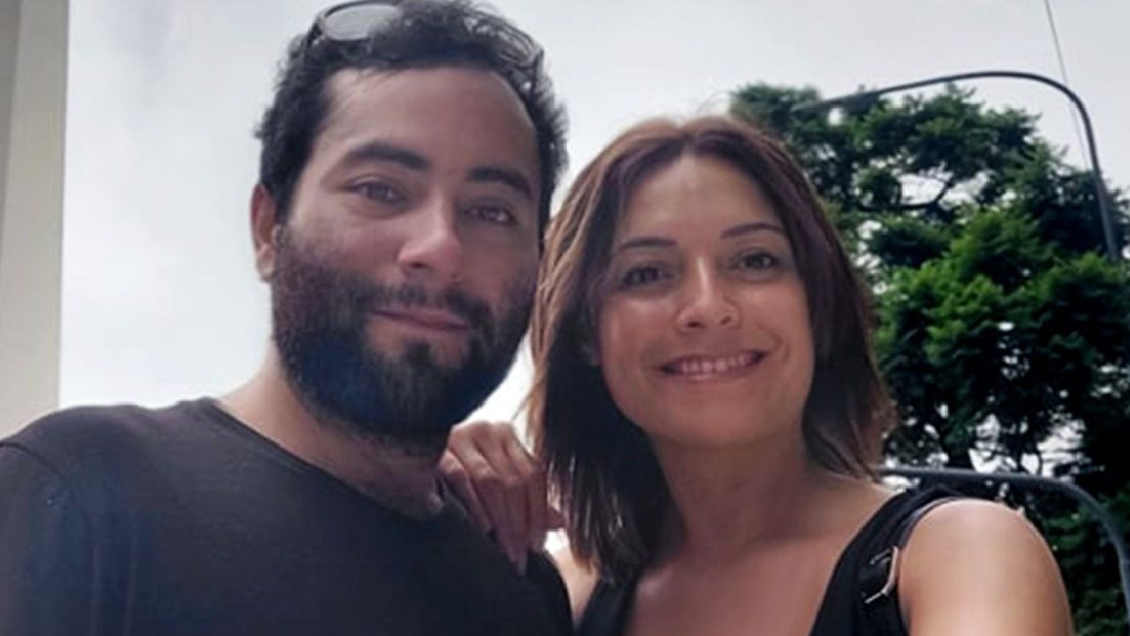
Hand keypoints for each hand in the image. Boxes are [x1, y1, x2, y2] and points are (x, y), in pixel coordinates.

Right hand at [440, 420, 562, 571]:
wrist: (405, 452)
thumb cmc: (459, 473)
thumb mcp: (497, 480)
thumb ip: (527, 501)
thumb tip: (561, 522)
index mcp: (506, 435)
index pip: (533, 474)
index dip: (538, 512)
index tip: (537, 546)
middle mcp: (487, 430)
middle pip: (514, 481)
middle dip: (519, 525)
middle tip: (519, 558)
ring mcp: (460, 436)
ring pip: (491, 481)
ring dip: (501, 521)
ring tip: (505, 550)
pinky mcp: (436, 448)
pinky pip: (459, 477)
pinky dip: (473, 505)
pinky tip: (481, 528)